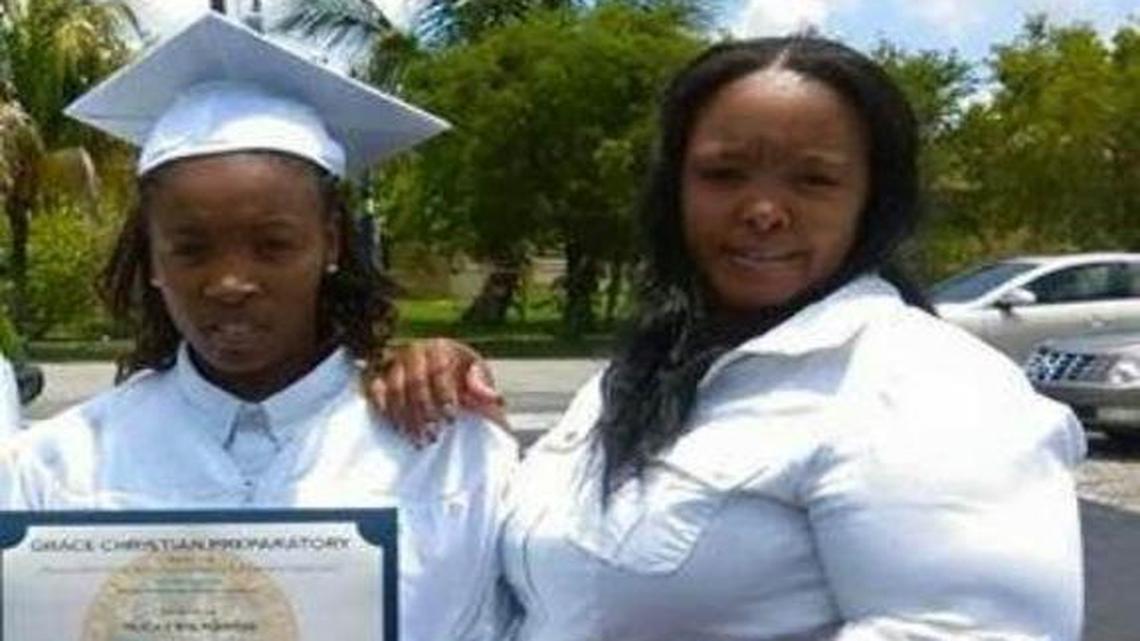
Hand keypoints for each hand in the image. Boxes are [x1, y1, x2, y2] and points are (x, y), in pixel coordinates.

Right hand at [366, 338, 505, 443]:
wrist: (444, 381)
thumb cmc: (463, 379)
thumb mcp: (479, 381)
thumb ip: (484, 386)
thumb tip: (493, 396)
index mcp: (440, 347)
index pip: (440, 370)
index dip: (445, 395)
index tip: (451, 419)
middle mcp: (414, 350)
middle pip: (416, 382)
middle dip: (424, 411)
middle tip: (433, 436)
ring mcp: (394, 362)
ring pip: (396, 389)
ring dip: (406, 416)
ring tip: (418, 439)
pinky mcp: (379, 376)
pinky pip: (375, 389)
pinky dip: (384, 407)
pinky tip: (396, 427)